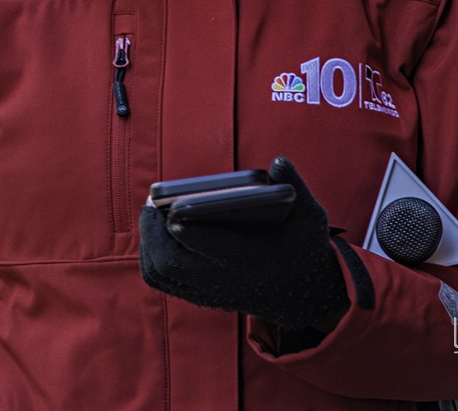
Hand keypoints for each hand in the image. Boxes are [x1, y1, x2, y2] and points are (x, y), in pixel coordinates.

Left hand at [139, 157, 349, 333]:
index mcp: (246, 259)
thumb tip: (279, 161)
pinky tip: (155, 232)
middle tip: (150, 204)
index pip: (207, 245)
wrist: (304, 295)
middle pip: (170, 263)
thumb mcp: (310, 217)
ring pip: (160, 274)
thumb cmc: (302, 248)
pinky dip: (152, 257)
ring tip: (150, 214)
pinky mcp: (202, 295)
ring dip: (148, 243)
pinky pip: (163, 280)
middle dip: (153, 233)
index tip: (173, 207)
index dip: (185, 225)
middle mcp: (222, 279)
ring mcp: (208, 290)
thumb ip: (295, 186)